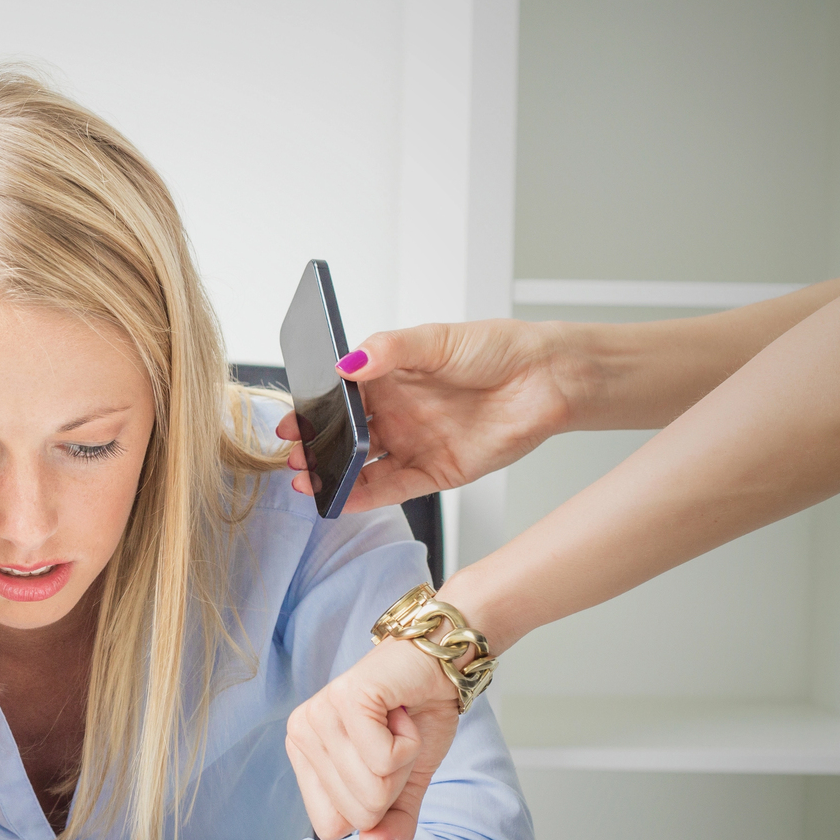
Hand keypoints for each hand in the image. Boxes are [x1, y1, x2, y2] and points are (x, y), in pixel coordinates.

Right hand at [275, 318, 572, 512]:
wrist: (548, 379)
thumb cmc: (497, 349)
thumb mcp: (437, 339)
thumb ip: (390, 349)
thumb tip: (348, 363)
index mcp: (389, 377)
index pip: (339, 397)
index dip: (313, 410)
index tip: (290, 421)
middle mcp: (396, 412)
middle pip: (344, 435)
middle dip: (316, 447)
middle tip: (293, 455)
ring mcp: (413, 443)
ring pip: (363, 466)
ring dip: (334, 476)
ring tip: (307, 481)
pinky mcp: (435, 472)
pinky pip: (393, 489)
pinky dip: (365, 497)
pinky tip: (342, 500)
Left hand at [284, 638, 459, 839]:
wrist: (439, 665)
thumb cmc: (415, 718)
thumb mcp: (406, 783)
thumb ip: (392, 821)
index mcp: (303, 757)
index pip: (331, 828)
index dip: (373, 808)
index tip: (383, 763)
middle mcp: (301, 734)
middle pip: (357, 813)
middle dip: (393, 783)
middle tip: (394, 740)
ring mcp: (319, 714)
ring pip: (372, 788)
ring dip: (404, 761)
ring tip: (396, 724)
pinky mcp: (346, 698)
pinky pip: (385, 759)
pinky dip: (410, 742)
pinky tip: (400, 712)